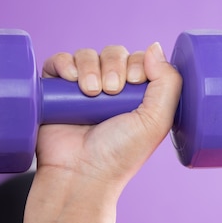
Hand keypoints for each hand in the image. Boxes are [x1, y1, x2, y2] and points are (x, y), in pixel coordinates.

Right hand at [5, 42, 181, 222]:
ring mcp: (79, 89)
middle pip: (112, 53)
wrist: (80, 176)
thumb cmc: (119, 155)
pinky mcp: (54, 91)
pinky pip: (58, 62)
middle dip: (113, 66)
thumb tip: (155, 46)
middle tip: (111, 91)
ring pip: (86, 55)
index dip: (137, 64)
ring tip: (90, 92)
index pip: (138, 59)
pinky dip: (63, 63)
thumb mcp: (156, 121)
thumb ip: (167, 83)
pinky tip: (70, 78)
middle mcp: (107, 90)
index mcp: (135, 96)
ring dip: (89, 66)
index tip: (134, 83)